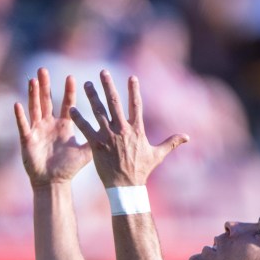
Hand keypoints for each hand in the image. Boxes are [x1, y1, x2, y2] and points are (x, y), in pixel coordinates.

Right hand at [14, 68, 91, 187]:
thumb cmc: (68, 169)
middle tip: (43, 69)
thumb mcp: (84, 153)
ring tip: (32, 80)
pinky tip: (17, 104)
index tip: (71, 77)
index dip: (68, 91)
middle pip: (47, 101)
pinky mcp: (27, 140)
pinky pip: (23, 126)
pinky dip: (20, 116)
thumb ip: (95, 140)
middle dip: (45, 85)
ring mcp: (38, 131)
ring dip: (33, 94)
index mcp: (64, 126)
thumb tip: (112, 131)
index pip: (66, 104)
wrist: (53, 183)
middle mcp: (50, 124)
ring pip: (35, 108)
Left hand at [70, 70, 188, 187]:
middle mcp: (122, 130)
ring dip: (92, 96)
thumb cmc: (141, 171)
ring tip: (87, 84)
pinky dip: (79, 119)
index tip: (131, 77)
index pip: (136, 105)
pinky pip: (86, 129)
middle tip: (102, 72)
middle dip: (108, 86)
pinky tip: (72, 109)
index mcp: (136, 130)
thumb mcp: (158, 155)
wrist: (126, 187)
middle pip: (114, 103)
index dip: (134, 90)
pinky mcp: (97, 145)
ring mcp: (108, 137)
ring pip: (98, 112)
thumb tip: (188, 137)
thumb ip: (171, 142)